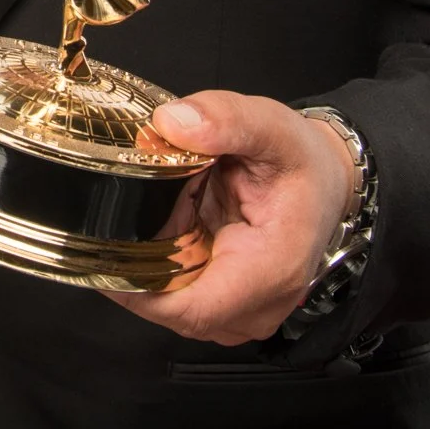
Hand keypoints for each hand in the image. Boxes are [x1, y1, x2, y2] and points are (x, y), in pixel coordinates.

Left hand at [103, 91, 356, 346]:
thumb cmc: (300, 161)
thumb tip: (170, 124)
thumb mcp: (268, 125)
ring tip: (153, 213)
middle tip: (123, 216)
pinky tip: (164, 225)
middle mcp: (258, 304)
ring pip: (170, 302)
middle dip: (136, 266)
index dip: (137, 291)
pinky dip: (160, 261)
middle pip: (171, 309)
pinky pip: (178, 292)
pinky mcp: (227, 300)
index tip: (104, 253)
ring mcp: (241, 308)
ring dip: (148, 262)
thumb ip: (224, 118)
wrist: (325, 178)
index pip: (191, 310)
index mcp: (271, 271)